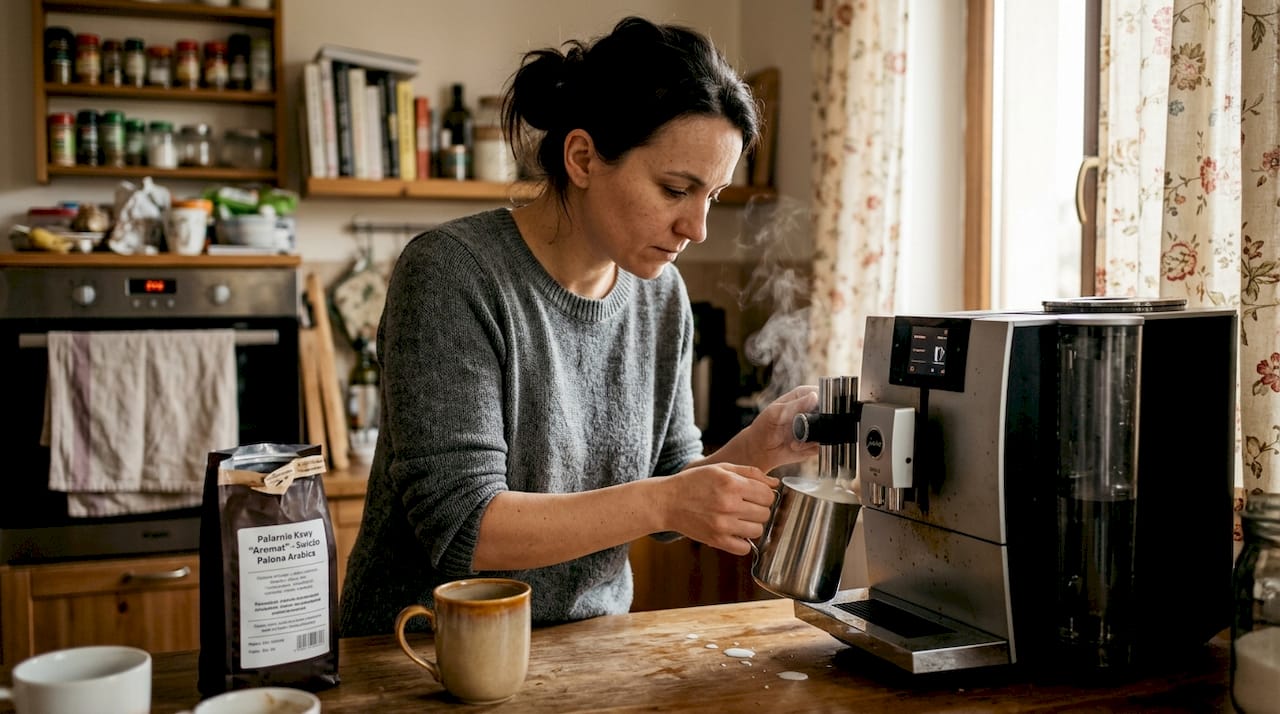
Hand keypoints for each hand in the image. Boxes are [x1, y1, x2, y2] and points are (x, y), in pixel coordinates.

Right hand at [659, 463, 777, 555]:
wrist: (667, 501)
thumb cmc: (694, 482)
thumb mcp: (721, 468)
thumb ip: (751, 472)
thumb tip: (775, 483)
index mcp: (732, 484)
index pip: (768, 495)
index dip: (765, 495)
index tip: (757, 495)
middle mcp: (729, 504)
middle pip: (765, 513)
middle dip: (759, 509)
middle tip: (746, 506)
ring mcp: (723, 524)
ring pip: (758, 531)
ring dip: (752, 525)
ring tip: (740, 518)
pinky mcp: (716, 540)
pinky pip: (744, 548)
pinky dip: (743, 542)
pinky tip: (734, 532)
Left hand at [739, 385, 820, 472]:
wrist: (760, 449)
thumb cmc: (764, 426)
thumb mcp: (776, 413)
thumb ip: (795, 405)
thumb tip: (814, 396)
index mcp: (804, 396)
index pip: (824, 394)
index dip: (827, 402)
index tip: (818, 413)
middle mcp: (813, 410)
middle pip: (831, 414)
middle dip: (820, 425)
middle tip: (801, 432)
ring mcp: (816, 427)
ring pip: (827, 432)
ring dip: (811, 440)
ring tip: (793, 442)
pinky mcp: (816, 442)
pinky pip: (821, 446)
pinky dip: (809, 449)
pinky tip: (795, 447)